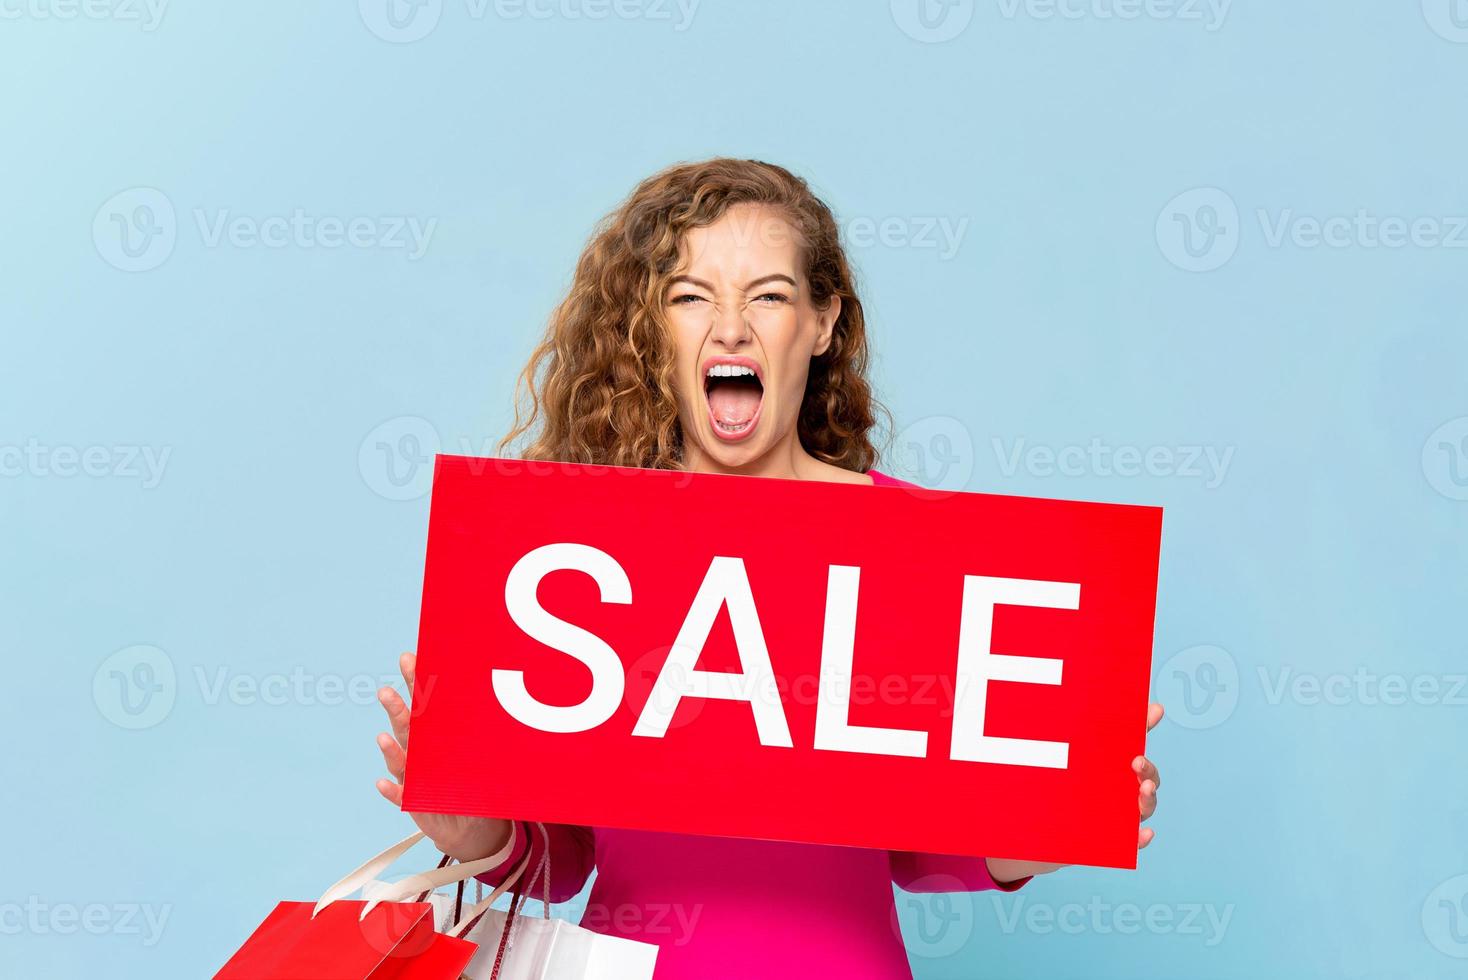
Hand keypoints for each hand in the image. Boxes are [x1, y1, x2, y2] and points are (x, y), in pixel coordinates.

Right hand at [376, 652, 511, 861]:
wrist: (471, 828)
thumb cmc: (476, 784)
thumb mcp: (487, 757)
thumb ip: (487, 735)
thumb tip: (508, 705)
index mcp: (437, 736)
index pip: (426, 704)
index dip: (417, 682)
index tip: (410, 659)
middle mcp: (420, 753)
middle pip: (407, 727)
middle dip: (397, 709)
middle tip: (387, 691)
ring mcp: (413, 777)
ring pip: (400, 759)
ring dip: (391, 749)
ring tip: (384, 737)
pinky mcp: (412, 803)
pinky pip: (400, 797)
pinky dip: (392, 791)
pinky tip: (383, 784)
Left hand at [986, 701, 1164, 882]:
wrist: (1023, 835)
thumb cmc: (1036, 792)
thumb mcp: (1042, 760)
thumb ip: (1049, 735)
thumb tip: (1051, 699)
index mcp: (1102, 764)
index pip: (1129, 741)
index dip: (1144, 724)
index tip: (1154, 710)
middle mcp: (1113, 788)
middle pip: (1144, 776)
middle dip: (1148, 769)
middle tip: (1137, 763)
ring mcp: (1113, 815)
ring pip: (1142, 807)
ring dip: (1148, 799)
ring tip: (1141, 793)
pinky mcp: (1106, 841)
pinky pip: (1131, 843)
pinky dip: (1141, 839)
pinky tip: (1144, 834)